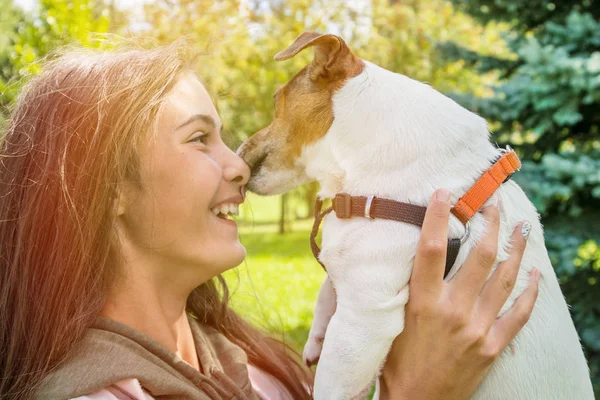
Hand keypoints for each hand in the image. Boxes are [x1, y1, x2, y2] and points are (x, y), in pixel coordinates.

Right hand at [380, 189, 539, 399]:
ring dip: (516, 249)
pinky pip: (519, 314)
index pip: (431, 250)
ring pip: (505, 279)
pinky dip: (531, 292)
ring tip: (522, 227)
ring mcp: (477, 329)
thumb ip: (402, 290)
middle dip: (489, 224)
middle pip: (479, 256)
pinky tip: (537, 273)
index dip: (438, 217)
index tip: (445, 192)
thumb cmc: (397, 361)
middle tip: (493, 203)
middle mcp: (452, 311)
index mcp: (422, 303)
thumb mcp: (392, 321)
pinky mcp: (492, 346)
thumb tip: (407, 255)